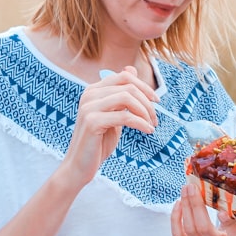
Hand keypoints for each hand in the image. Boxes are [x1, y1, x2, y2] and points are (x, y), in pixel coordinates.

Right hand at [59, 66, 157, 186]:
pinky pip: (125, 116)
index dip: (144, 86)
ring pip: (127, 98)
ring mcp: (89, 107)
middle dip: (147, 101)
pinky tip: (148, 131)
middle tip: (155, 118)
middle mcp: (89, 94)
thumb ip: (121, 94)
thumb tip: (131, 68)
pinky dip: (141, 123)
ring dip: (145, 111)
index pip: (124, 76)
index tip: (156, 101)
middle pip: (128, 86)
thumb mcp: (113, 115)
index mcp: (93, 90)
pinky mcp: (92, 122)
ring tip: (152, 125)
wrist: (79, 167)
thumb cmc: (98, 143)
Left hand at [171, 184, 235, 235]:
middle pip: (204, 229)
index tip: (222, 211)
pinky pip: (178, 234)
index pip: (235, 235)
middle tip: (192, 187)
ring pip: (190, 229)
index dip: (229, 223)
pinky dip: (175, 217)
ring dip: (185, 207)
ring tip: (185, 189)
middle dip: (196, 205)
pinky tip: (179, 203)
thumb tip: (232, 185)